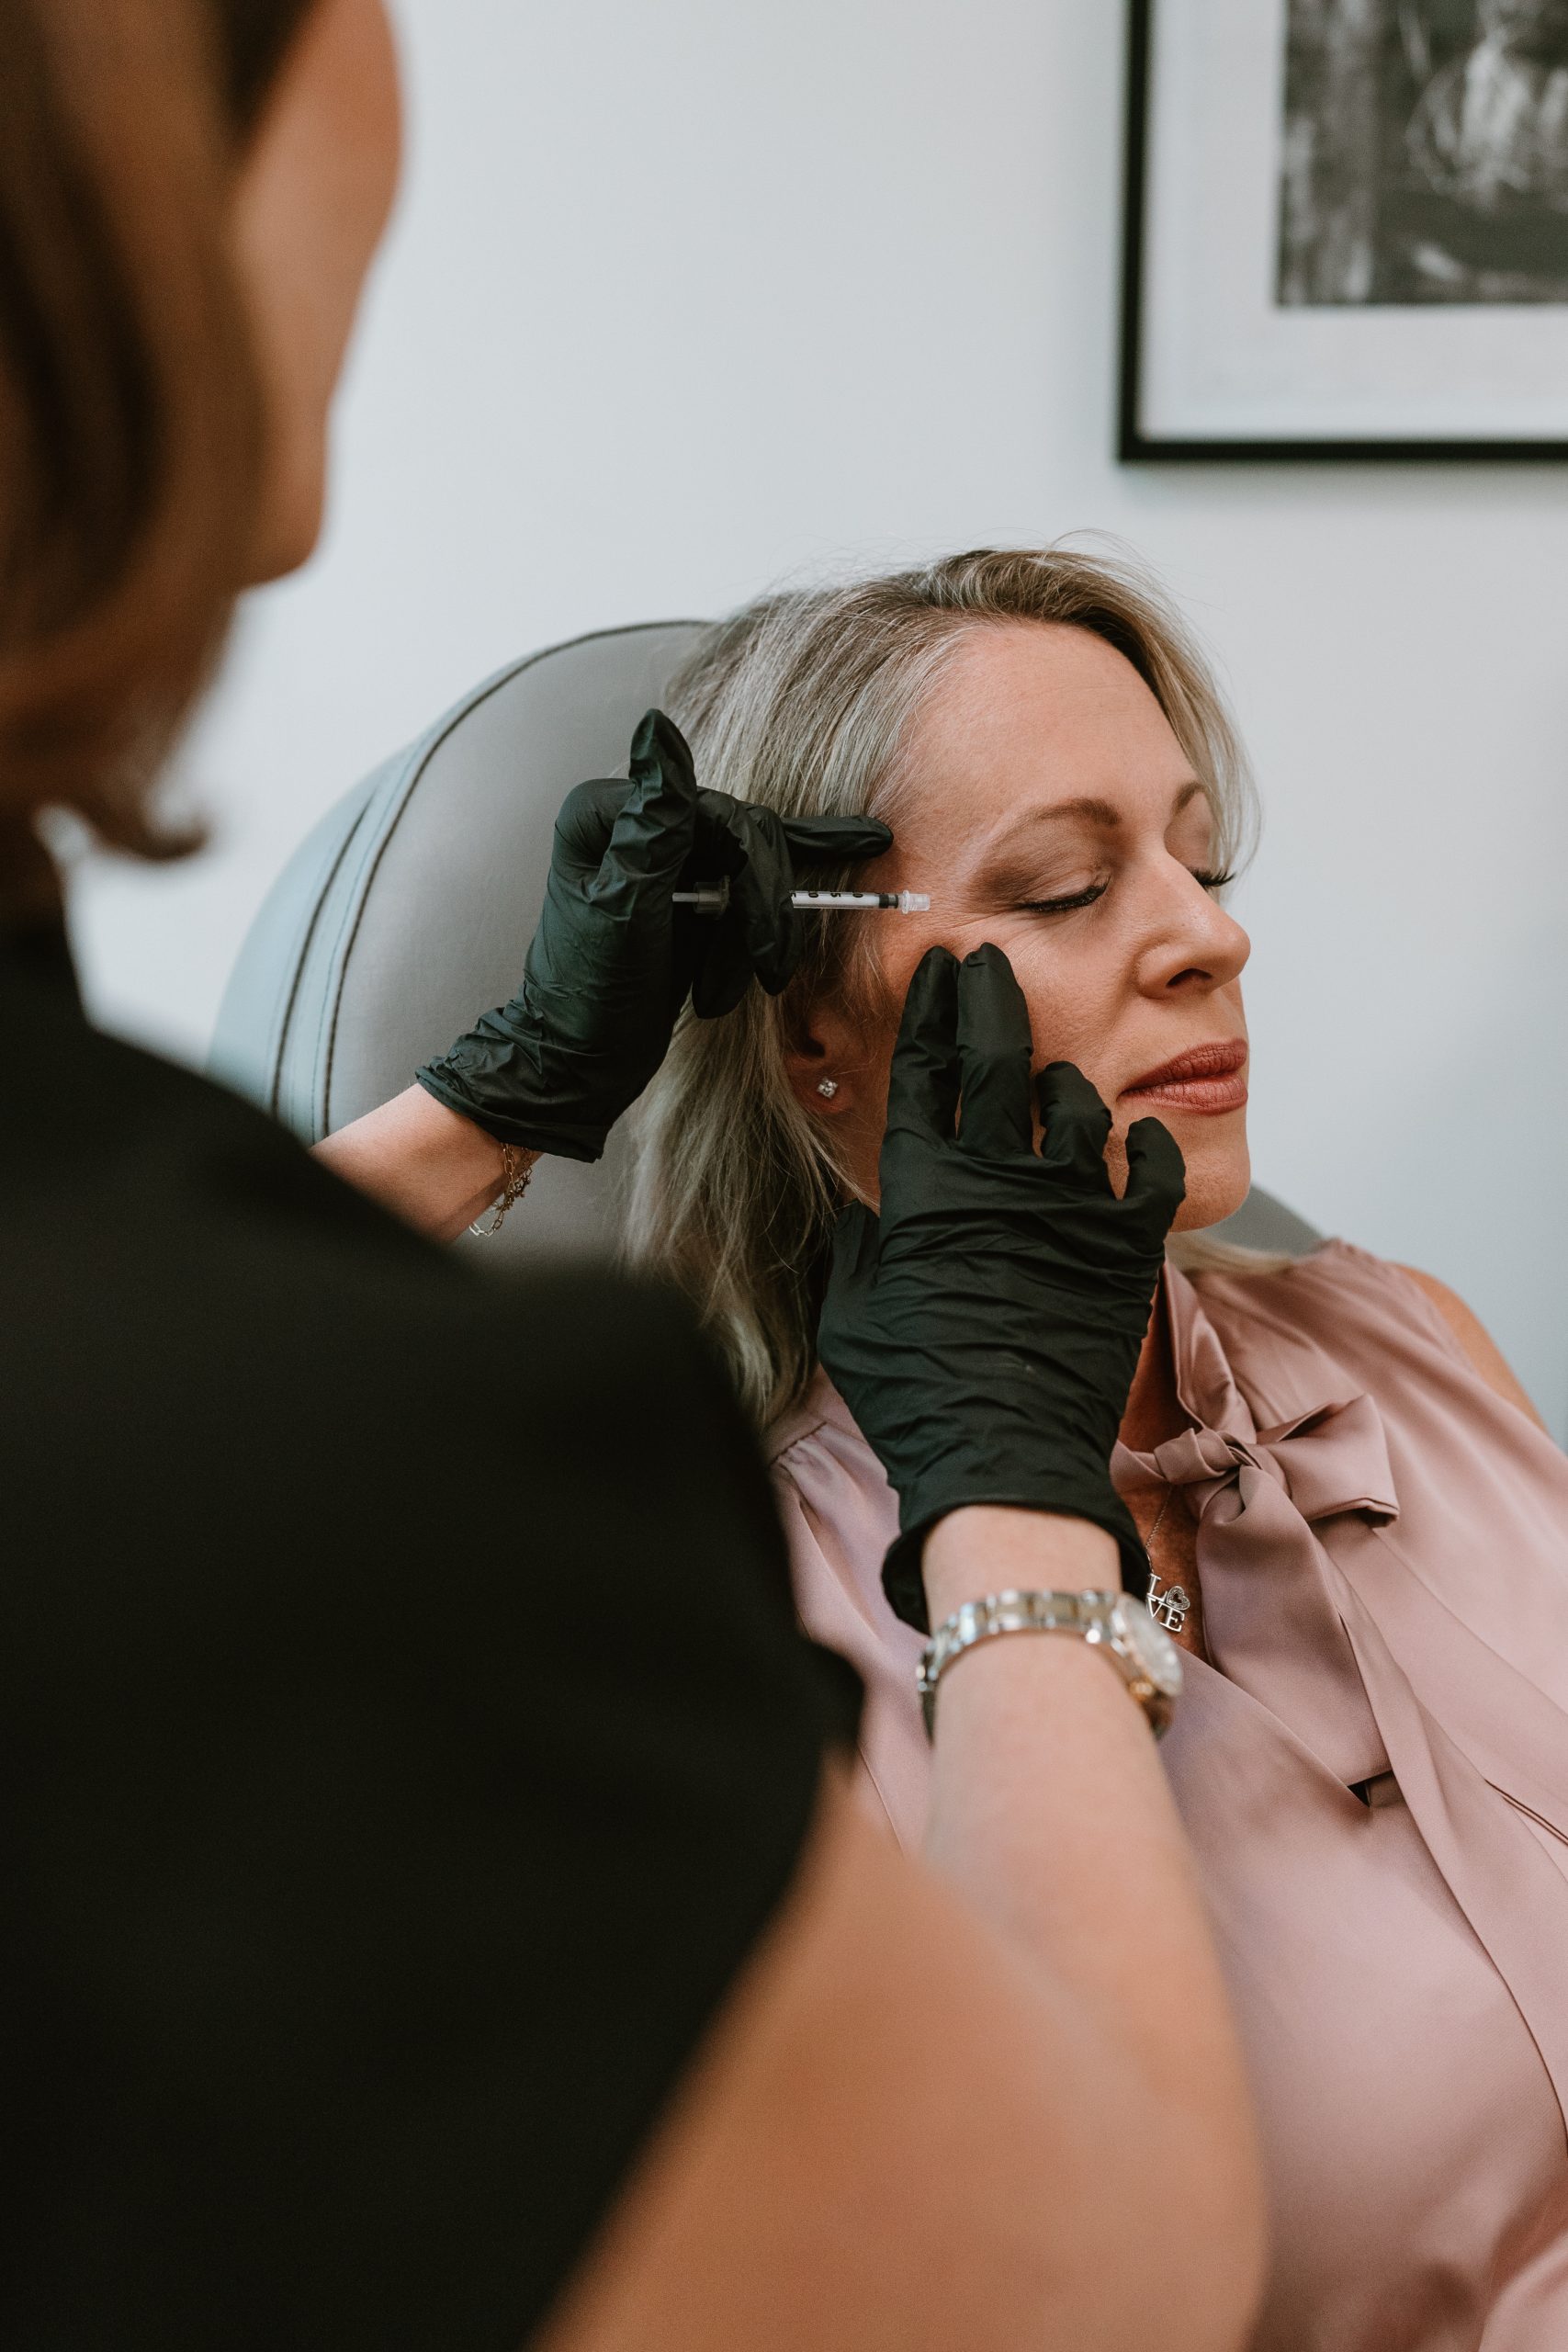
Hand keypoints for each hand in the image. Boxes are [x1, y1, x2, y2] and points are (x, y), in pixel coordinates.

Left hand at [416, 710, 890, 1161]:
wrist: (577, 1065)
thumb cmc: (589, 996)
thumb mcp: (626, 910)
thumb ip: (653, 824)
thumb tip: (658, 731)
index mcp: (609, 815)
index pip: (717, 815)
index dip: (756, 873)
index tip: (780, 929)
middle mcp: (636, 823)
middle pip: (740, 839)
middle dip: (759, 911)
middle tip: (770, 967)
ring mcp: (665, 858)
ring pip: (750, 869)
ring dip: (753, 935)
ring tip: (742, 985)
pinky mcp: (687, 893)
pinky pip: (747, 888)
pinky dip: (773, 911)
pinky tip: (843, 860)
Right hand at [817, 943, 1185, 1631]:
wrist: (1004, 1460)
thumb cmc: (919, 1397)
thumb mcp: (853, 1314)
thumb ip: (860, 1248)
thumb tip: (866, 1216)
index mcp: (925, 1188)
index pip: (926, 1070)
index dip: (931, 1010)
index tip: (939, 973)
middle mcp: (1000, 1177)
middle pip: (998, 1056)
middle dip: (993, 995)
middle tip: (991, 965)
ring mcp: (1072, 1204)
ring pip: (1076, 1100)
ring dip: (1063, 1078)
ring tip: (1055, 1075)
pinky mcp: (1128, 1243)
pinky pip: (1150, 1166)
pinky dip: (1146, 1144)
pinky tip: (1138, 1138)